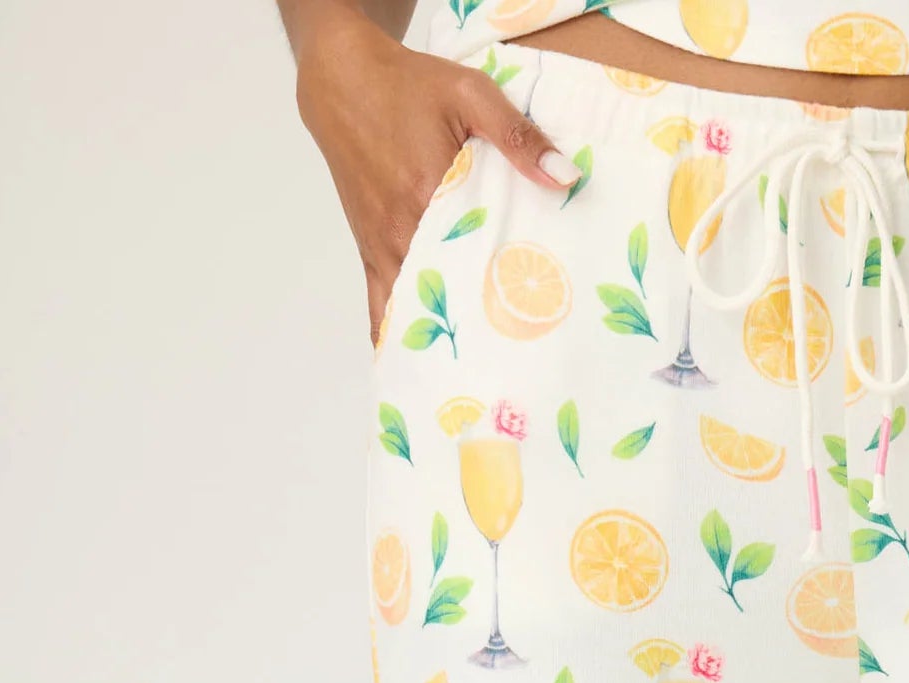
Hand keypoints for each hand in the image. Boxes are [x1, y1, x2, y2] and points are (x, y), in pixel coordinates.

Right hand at [292, 5, 567, 342]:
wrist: (342, 79)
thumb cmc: (407, 85)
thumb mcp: (469, 94)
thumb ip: (517, 137)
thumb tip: (565, 177)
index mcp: (428, 197)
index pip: (479, 265)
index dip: (509, 303)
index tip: (538, 337)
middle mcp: (403, 233)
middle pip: (449, 297)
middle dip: (481, 333)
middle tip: (517, 371)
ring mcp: (382, 246)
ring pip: (414, 309)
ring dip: (443, 340)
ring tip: (477, 377)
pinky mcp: (370, 249)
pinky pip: (380, 305)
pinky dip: (396, 334)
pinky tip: (416, 369)